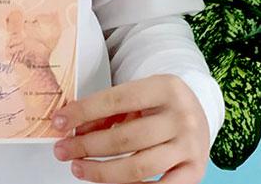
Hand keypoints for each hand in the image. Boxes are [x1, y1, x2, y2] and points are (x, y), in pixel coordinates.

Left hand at [50, 74, 208, 182]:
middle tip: (63, 151)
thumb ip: (107, 112)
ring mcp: (190, 144)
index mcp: (165, 87)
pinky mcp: (196, 170)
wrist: (200, 112)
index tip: (60, 122)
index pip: (116, 100)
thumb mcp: (137, 96)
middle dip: (88, 147)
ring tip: (80, 168)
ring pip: (139, 168)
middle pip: (126, 138)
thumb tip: (74, 130)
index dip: (83, 112)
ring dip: (103, 172)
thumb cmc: (160, 104)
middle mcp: (181, 115)